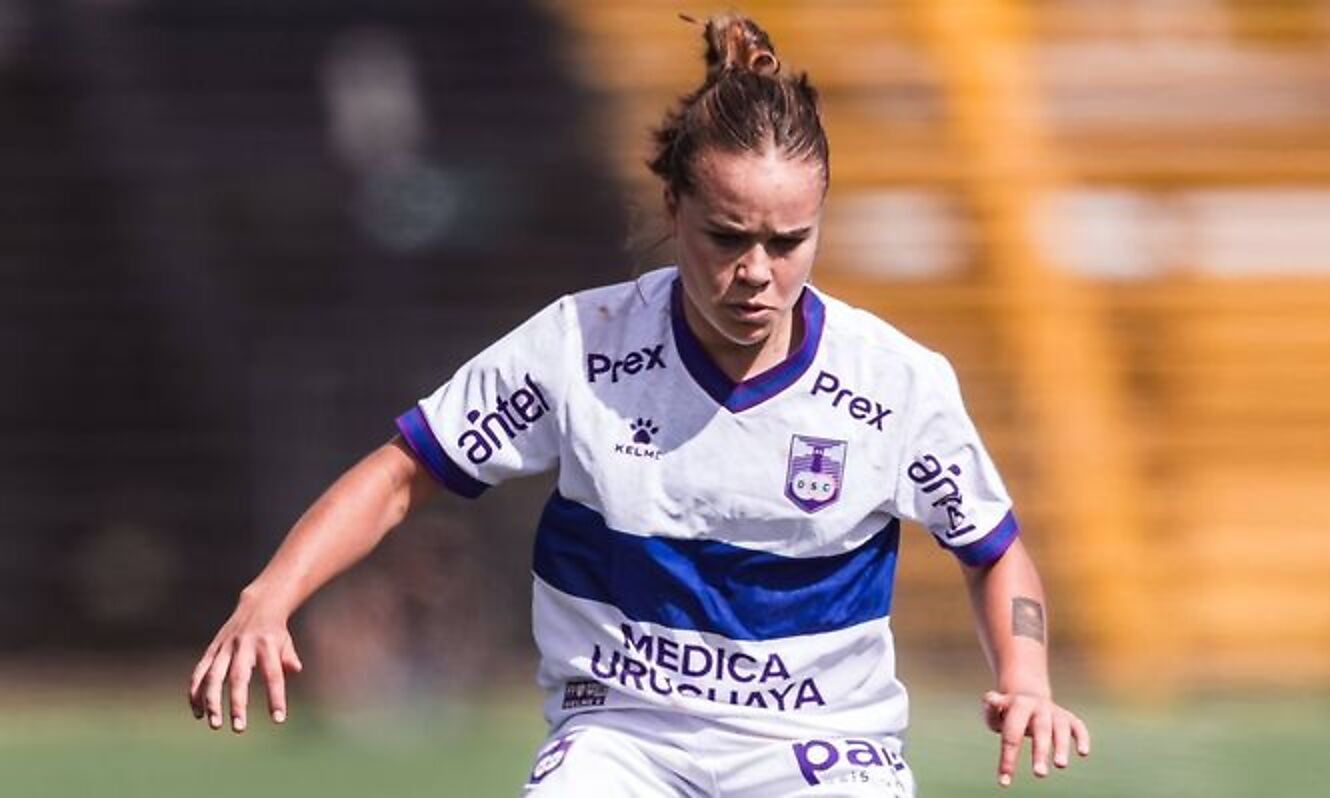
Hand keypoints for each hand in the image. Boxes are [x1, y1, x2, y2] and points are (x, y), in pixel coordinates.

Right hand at [188, 590, 303, 732]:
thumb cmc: (275, 632)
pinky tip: (198, 713)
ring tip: (214, 724)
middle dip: (237, 704)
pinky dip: (196, 693)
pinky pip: (199, 672)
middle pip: (238, 677)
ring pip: (213, 676)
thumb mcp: (286, 642)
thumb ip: (289, 657)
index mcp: (267, 645)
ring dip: (211, 701)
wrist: (258, 605)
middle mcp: (244, 646)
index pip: (273, 674)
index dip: (275, 697)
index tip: (278, 719)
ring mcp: (225, 647)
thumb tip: (295, 670)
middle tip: (239, 728)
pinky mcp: (212, 649)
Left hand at [982, 690, 1089, 787]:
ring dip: (1062, 747)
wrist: (1027, 696)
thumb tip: (992, 701)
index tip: (1005, 781)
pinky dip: (1082, 738)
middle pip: (1040, 729)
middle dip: (1040, 752)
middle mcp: (1038, 707)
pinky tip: (1083, 753)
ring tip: (1060, 766)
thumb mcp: (995, 710)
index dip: (1008, 758)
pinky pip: (1078, 726)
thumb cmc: (1007, 713)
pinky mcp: (1068, 718)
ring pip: (1060, 729)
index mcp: (1019, 705)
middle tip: (1039, 774)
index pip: (1012, 734)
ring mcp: (1054, 712)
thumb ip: (992, 708)